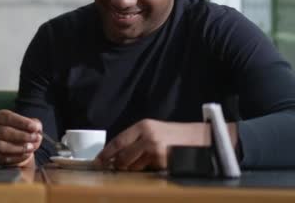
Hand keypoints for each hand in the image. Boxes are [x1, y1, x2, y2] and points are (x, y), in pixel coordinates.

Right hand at [0, 109, 41, 166]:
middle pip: (4, 132)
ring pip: (1, 146)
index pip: (8, 117)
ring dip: (18, 147)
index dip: (22, 122)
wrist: (19, 148)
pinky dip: (17, 157)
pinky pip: (4, 158)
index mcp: (0, 117)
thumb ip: (35, 125)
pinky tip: (27, 154)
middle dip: (22, 136)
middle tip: (35, 138)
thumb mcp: (31, 125)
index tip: (34, 127)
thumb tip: (36, 128)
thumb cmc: (23, 132)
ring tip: (31, 147)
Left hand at [96, 119, 212, 170]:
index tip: (98, 161)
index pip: (118, 140)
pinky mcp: (163, 162)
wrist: (200, 139)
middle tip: (110, 169)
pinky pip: (146, 170)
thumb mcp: (154, 130)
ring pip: (133, 165)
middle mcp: (147, 136)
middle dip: (116, 164)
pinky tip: (150, 166)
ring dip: (131, 169)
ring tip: (135, 167)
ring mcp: (155, 150)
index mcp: (143, 126)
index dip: (106, 152)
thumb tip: (117, 153)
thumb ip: (136, 139)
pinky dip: (145, 171)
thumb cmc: (176, 135)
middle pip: (122, 155)